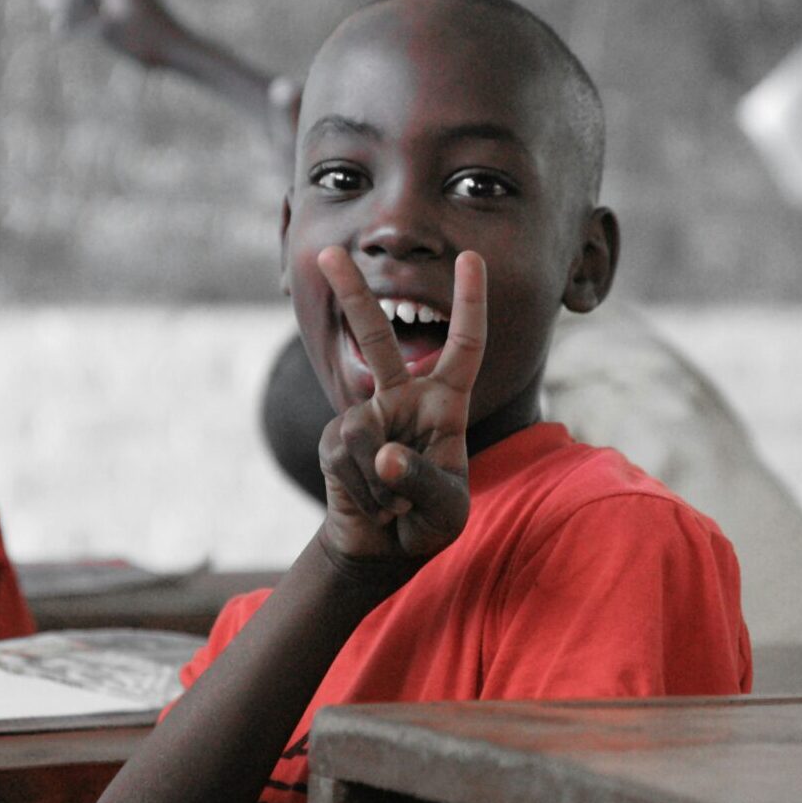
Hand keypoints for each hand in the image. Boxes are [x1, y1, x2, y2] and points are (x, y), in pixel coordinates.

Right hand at [315, 247, 486, 574]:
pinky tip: (372, 504)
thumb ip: (424, 481)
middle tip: (328, 252)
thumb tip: (384, 451)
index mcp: (445, 402)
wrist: (385, 550)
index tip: (473, 258)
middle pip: (377, 338)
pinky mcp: (336, 441)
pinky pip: (348, 457)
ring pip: (365, 428)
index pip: (464, 346)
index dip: (470, 303)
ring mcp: (366, 417)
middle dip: (352, 294)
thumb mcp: (447, 509)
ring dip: (383, 480)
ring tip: (395, 505)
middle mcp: (404, 398)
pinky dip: (364, 489)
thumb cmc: (429, 522)